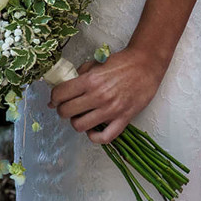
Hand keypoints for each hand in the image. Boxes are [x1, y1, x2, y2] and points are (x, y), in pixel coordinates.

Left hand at [47, 47, 165, 144]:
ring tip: (80, 116)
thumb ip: (80, 74)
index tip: (55, 100)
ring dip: (76, 122)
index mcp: (90, 80)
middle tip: (66, 107)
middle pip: (66, 112)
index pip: (60, 94)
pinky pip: (104, 137)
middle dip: (62, 110)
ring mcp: (111, 110)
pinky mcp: (124, 119)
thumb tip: (66, 86)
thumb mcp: (96, 62)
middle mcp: (99, 96)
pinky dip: (94, 137)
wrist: (146, 65)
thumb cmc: (122, 63)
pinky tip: (93, 129)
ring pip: (80, 126)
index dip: (54, 98)